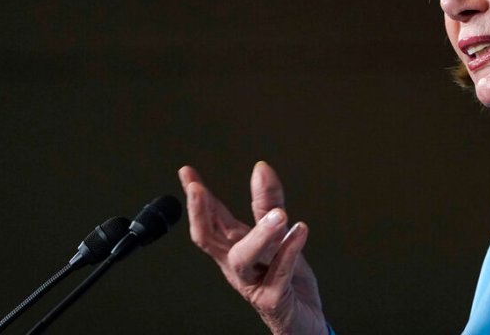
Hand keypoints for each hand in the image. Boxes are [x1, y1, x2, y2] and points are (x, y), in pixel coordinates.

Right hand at [179, 162, 326, 334]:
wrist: (303, 321)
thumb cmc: (286, 279)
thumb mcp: (278, 233)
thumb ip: (268, 203)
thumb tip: (261, 169)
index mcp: (235, 247)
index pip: (210, 218)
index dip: (197, 194)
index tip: (186, 171)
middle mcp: (237, 265)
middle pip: (209, 239)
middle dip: (200, 212)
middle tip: (197, 189)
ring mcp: (252, 283)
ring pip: (243, 258)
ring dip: (259, 234)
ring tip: (279, 214)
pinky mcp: (273, 299)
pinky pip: (279, 274)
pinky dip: (289, 251)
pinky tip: (300, 231)